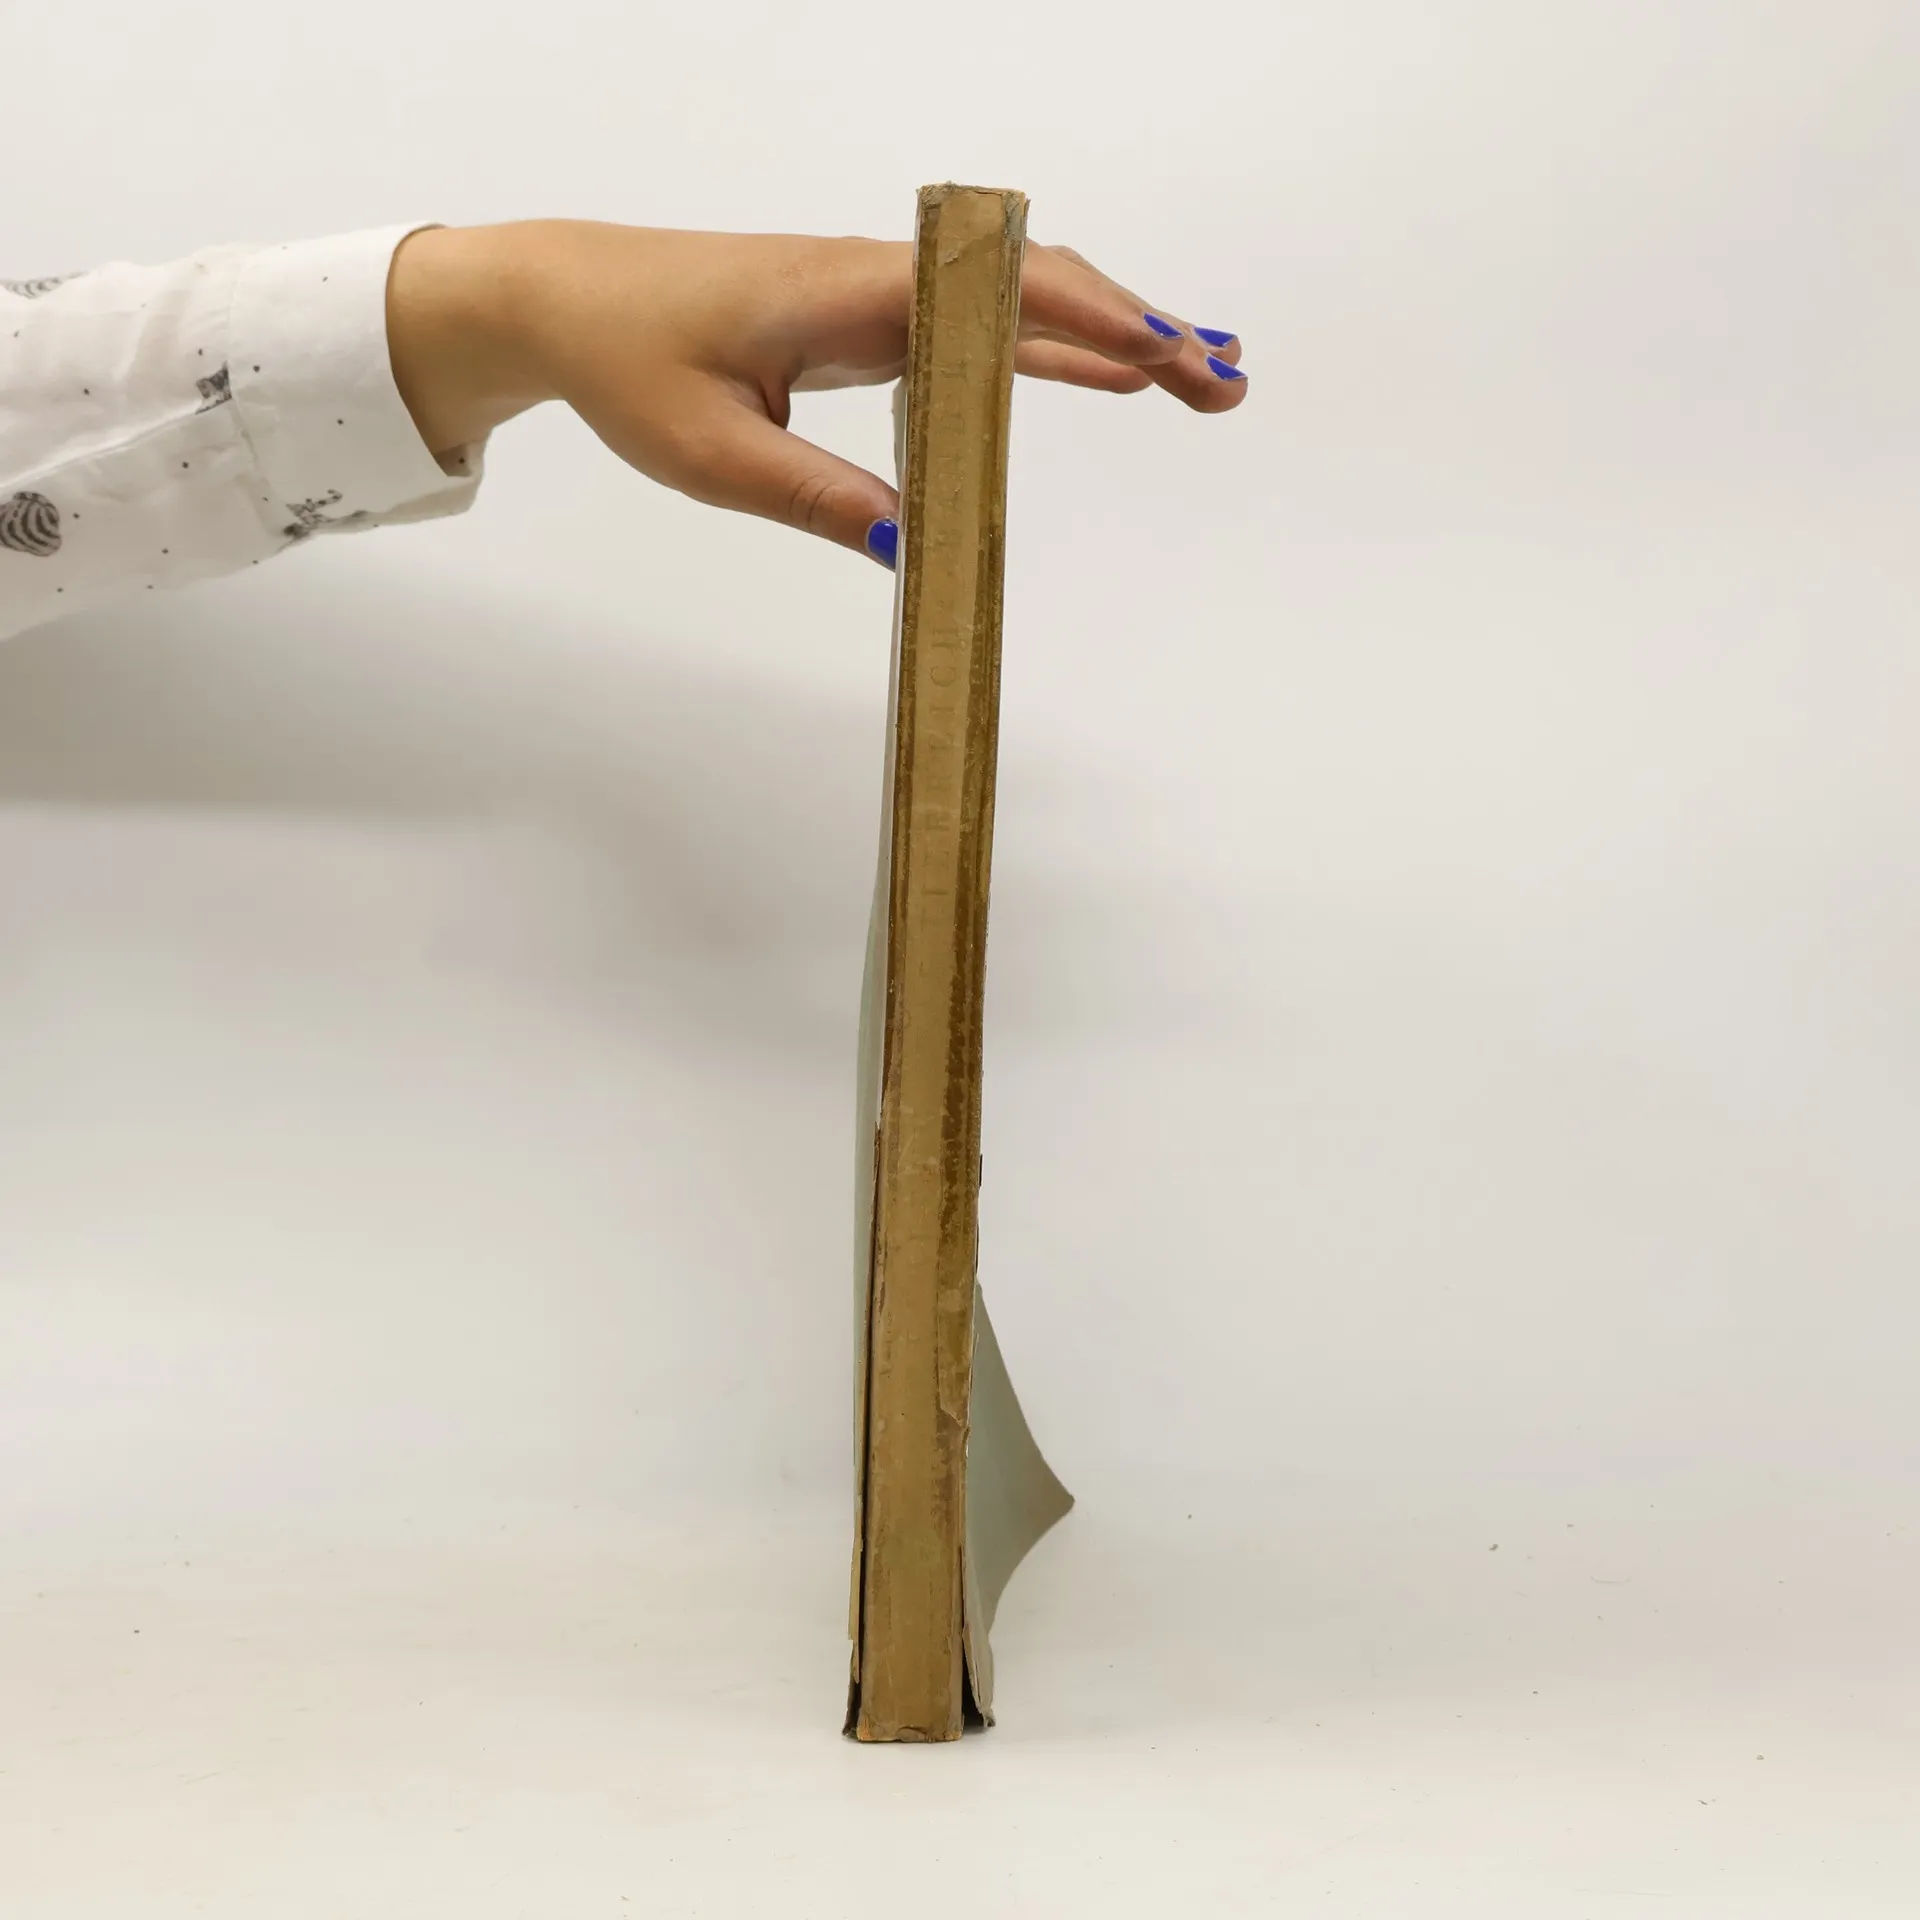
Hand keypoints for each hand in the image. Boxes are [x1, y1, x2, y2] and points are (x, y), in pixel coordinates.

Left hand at [387, 220, 1246, 564]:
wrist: (566, 300)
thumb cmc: (629, 360)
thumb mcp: (712, 454)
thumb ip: (816, 497)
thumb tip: (910, 553)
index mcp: (851, 296)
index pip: (1000, 297)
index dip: (1093, 322)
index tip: (1168, 355)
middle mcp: (882, 284)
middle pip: (1040, 292)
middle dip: (1140, 329)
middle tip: (1225, 379)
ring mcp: (884, 302)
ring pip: (1023, 310)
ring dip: (1115, 339)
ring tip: (1203, 377)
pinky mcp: (873, 326)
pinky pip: (983, 334)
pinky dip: (1053, 355)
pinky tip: (1108, 379)